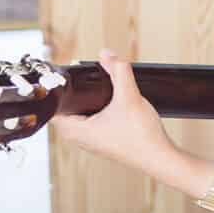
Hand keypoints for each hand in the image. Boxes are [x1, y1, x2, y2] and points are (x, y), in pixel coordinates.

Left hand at [48, 52, 185, 179]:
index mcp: (76, 131)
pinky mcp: (103, 141)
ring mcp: (92, 142)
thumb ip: (118, 71)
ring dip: (84, 101)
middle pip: (65, 110)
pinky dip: (94, 109)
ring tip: (94, 86)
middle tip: (81, 77)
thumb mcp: (129, 96)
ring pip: (78, 116)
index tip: (66, 76)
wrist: (160, 158)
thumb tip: (107, 54)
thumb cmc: (142, 136)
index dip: (57, 91)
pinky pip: (90, 122)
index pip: (52, 108)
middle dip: (73, 93)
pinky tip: (107, 101)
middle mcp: (80, 139)